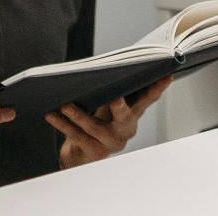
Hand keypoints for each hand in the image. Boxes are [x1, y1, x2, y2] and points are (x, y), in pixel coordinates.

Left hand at [50, 76, 170, 167]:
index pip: (148, 98)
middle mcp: (126, 129)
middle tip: (114, 98)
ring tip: (64, 105)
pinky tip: (51, 115)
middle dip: (120, 107)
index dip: (158, 88)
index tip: (166, 75)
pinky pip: (77, 137)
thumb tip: (112, 63)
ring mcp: (111, 143)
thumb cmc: (99, 118)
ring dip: (78, 116)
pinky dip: (63, 125)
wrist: (84, 152)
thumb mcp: (109, 102)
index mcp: (134, 113)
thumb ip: (113, 87)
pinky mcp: (95, 152)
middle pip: (125, 117)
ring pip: (94, 128)